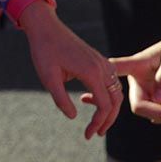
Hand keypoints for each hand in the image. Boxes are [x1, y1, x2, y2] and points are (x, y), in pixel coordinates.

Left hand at [20, 1, 122, 138]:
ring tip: (96, 121)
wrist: (46, 26)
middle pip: (116, 101)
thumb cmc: (44, 50)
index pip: (104, 105)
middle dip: (108, 120)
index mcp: (91, 72)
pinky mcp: (99, 59)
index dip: (98, 123)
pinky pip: (111, 81)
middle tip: (96, 133)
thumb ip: (61, 99)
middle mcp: (102, 67)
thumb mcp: (48, 77)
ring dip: (109, 108)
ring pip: (116, 91)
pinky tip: (88, 99)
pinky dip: (106, 95)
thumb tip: (73, 117)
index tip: (87, 134)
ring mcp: (102, 62)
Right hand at [111, 25, 160, 123]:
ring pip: (149, 113)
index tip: (87, 98)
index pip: (115, 74)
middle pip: (138, 106)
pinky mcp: (155, 96)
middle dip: (159, 113)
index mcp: (135, 66)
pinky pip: (159, 114)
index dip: (102, 86)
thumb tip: (159, 100)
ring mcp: (145, 90)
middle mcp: (136, 80)